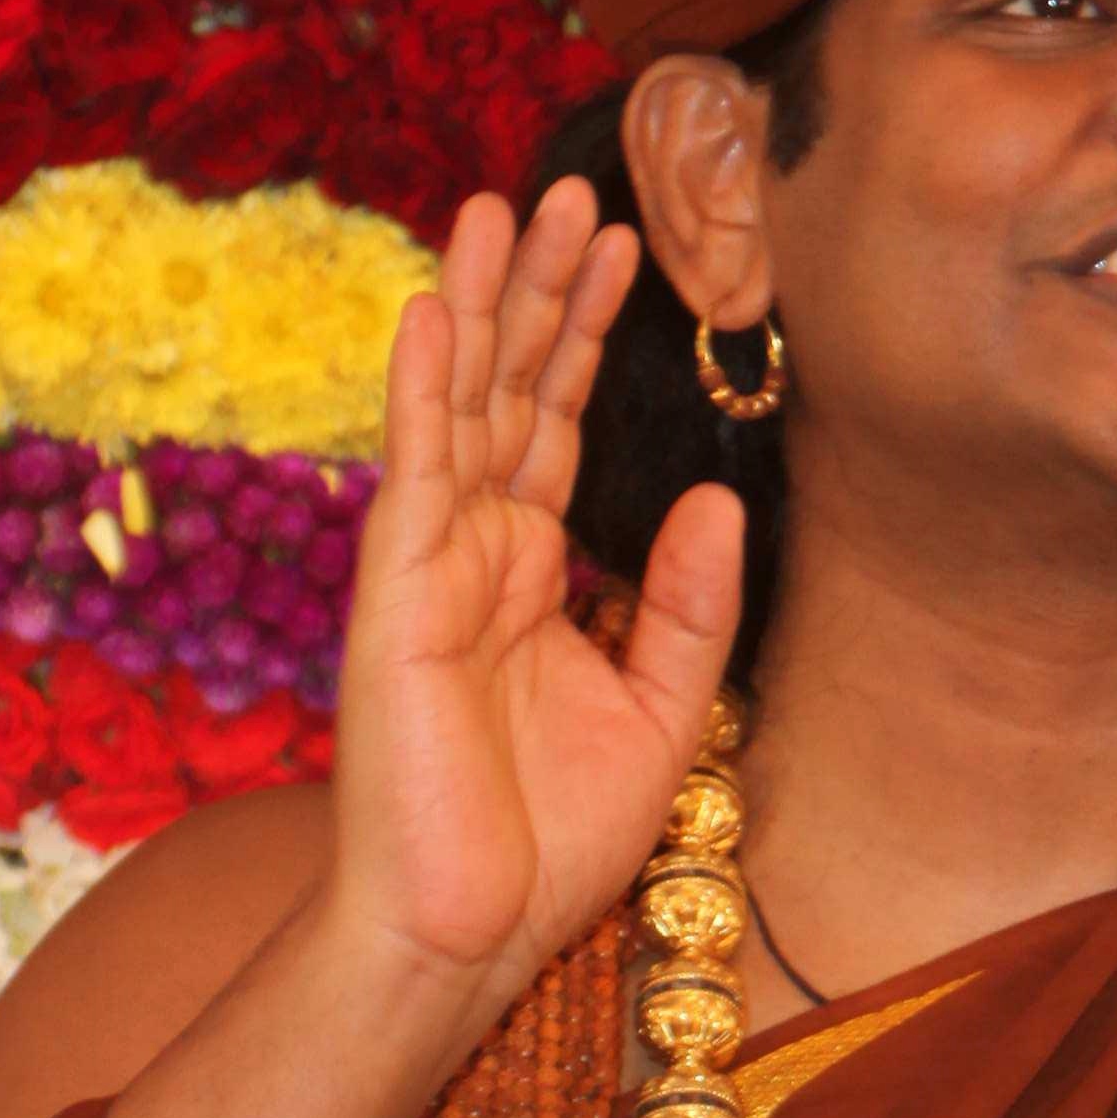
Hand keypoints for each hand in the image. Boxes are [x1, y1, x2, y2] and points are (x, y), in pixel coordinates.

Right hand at [326, 178, 744, 1012]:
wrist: (470, 930)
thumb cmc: (550, 842)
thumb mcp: (662, 711)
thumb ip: (690, 604)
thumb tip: (720, 498)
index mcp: (531, 570)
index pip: (560, 424)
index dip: (588, 333)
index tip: (628, 244)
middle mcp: (476, 550)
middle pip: (512, 390)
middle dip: (541, 289)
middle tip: (571, 187)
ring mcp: (430, 566)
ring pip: (459, 407)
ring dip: (479, 305)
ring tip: (499, 206)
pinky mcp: (396, 597)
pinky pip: (413, 474)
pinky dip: (423, 390)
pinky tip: (435, 312)